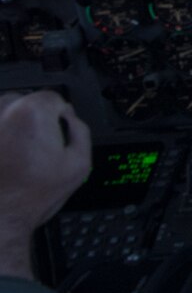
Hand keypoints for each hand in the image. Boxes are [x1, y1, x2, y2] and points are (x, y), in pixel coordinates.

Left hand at [0, 91, 89, 277]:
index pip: (54, 96)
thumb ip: (82, 131)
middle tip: (39, 148)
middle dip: (35, 120)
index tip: (60, 131)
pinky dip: (1, 141)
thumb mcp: (80, 164)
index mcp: (32, 112)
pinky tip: (5, 159)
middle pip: (26, 102)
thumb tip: (72, 121)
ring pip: (4, 114)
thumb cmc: (30, 196)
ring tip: (18, 156)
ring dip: (13, 128)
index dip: (61, 115)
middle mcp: (3, 111)